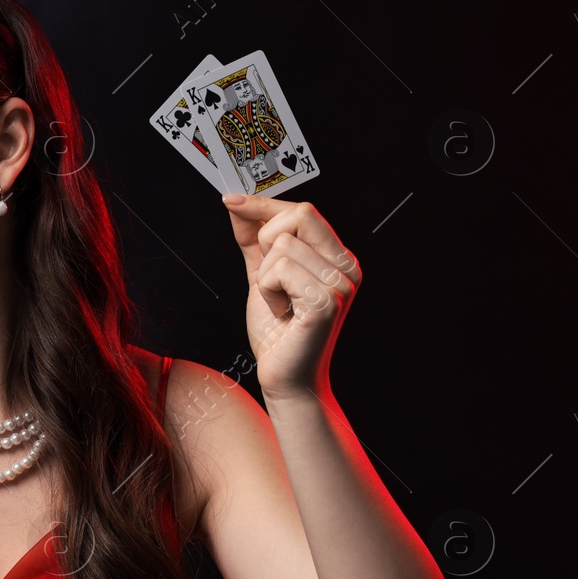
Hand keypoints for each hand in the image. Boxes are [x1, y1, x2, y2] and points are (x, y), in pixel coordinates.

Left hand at [220, 194, 360, 402]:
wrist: (285, 377)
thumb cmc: (278, 333)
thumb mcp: (261, 276)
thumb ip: (251, 240)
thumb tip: (237, 204)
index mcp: (335, 257)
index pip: (302, 210)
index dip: (264, 204)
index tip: (231, 201)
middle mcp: (345, 267)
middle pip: (298, 215)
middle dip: (265, 242)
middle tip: (270, 280)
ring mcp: (340, 284)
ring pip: (281, 247)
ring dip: (264, 278)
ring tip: (279, 304)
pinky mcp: (325, 302)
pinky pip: (279, 271)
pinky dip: (267, 292)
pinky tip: (281, 312)